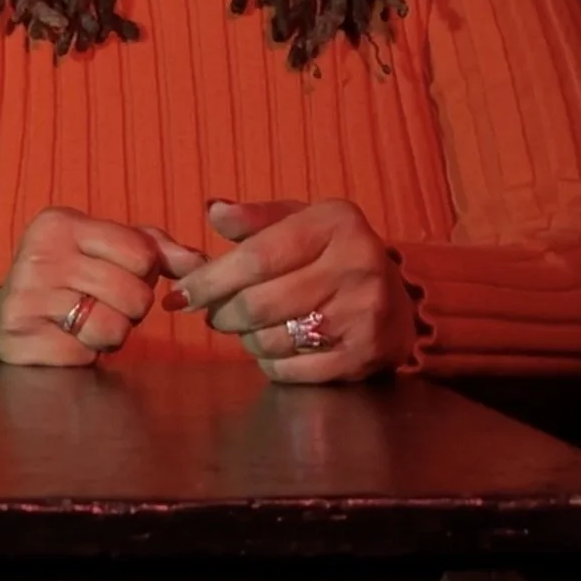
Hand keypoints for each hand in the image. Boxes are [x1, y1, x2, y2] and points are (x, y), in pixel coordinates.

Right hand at [0, 206, 205, 364]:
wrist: (3, 320)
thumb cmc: (67, 280)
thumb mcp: (104, 249)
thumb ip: (154, 248)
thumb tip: (198, 262)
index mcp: (60, 223)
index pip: (141, 253)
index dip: (143, 273)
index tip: (117, 274)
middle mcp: (39, 254)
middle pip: (133, 294)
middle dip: (131, 309)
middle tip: (103, 305)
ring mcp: (27, 296)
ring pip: (113, 327)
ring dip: (110, 334)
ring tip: (86, 323)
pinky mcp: (21, 337)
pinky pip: (86, 353)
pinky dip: (85, 354)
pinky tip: (66, 340)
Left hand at [164, 198, 418, 383]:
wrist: (400, 297)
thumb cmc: (333, 253)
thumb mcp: (300, 220)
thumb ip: (253, 218)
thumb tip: (213, 211)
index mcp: (335, 224)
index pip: (255, 257)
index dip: (210, 280)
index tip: (180, 295)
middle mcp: (356, 265)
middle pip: (259, 304)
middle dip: (223, 314)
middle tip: (215, 314)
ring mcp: (365, 313)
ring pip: (272, 339)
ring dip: (246, 339)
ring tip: (249, 327)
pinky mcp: (366, 354)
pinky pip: (293, 369)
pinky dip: (271, 363)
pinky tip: (274, 348)